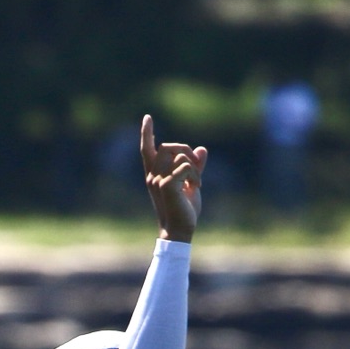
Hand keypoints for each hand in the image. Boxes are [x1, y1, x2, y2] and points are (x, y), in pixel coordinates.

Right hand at [141, 114, 206, 242]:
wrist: (179, 230)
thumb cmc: (184, 210)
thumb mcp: (191, 184)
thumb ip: (195, 167)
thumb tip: (202, 149)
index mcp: (154, 174)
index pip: (147, 149)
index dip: (146, 133)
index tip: (148, 117)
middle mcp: (152, 175)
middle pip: (168, 146)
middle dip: (185, 149)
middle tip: (196, 166)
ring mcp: (158, 180)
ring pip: (179, 154)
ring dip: (194, 165)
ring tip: (196, 182)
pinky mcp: (167, 185)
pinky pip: (185, 166)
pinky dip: (195, 174)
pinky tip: (196, 187)